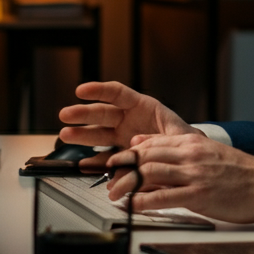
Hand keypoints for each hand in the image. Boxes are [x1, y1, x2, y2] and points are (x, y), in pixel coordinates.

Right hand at [58, 81, 198, 169]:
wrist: (188, 158)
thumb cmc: (186, 139)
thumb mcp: (180, 135)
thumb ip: (163, 138)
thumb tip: (138, 143)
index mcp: (144, 107)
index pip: (118, 94)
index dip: (99, 91)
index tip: (81, 90)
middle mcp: (130, 119)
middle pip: (103, 113)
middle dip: (83, 113)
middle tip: (65, 114)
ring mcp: (123, 136)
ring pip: (99, 133)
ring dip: (82, 134)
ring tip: (65, 135)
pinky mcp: (122, 154)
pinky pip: (104, 156)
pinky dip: (93, 160)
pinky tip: (82, 163)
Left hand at [106, 135, 253, 223]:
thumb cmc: (240, 172)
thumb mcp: (208, 151)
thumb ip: (177, 146)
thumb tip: (145, 141)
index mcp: (193, 142)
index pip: (150, 143)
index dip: (127, 153)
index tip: (115, 161)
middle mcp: (191, 155)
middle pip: (144, 156)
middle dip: (121, 168)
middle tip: (108, 178)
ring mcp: (194, 174)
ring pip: (148, 173)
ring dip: (125, 184)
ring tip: (113, 194)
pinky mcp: (198, 195)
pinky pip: (162, 197)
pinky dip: (141, 201)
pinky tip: (131, 206)